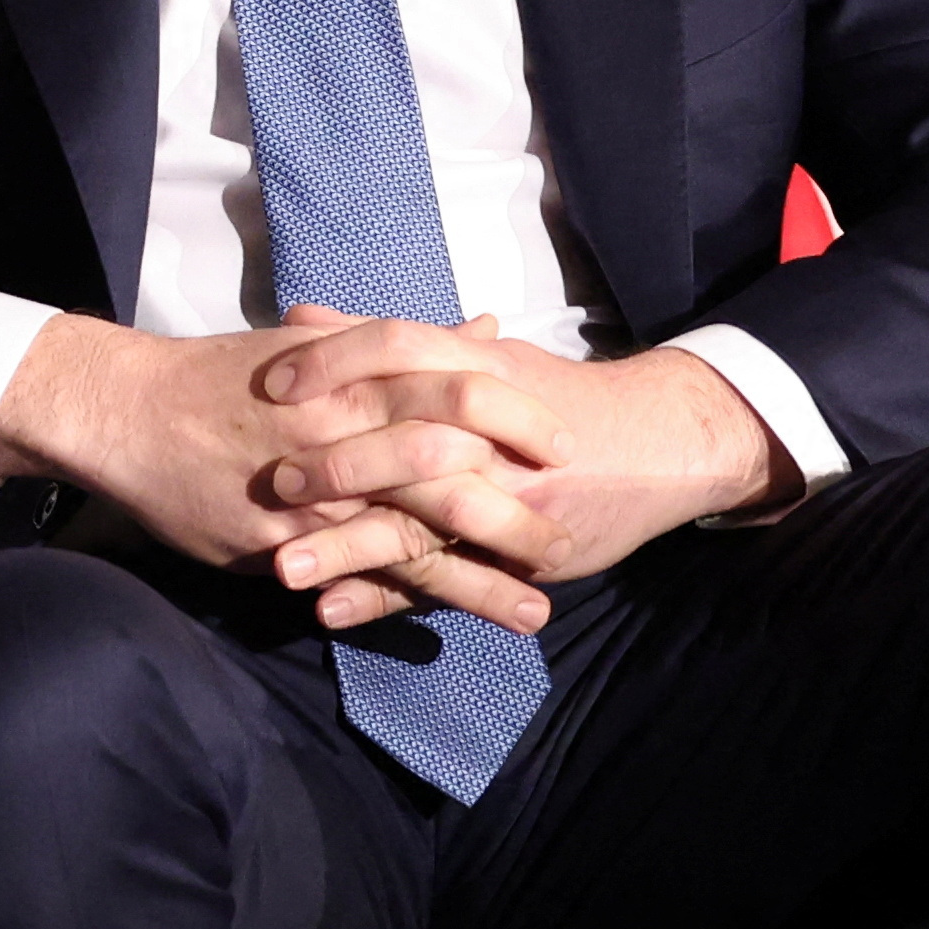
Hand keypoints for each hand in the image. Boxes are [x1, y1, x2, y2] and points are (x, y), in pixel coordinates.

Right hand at [0, 311, 561, 630]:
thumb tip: (486, 331)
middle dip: (518, 507)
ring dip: (484, 576)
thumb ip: (407, 345)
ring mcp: (317, 489)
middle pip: (454, 466)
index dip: (520, 418)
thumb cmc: (227, 374)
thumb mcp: (322, 347)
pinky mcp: (285, 540)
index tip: (566, 444)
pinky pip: (357, 574)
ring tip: (539, 611)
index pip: (460, 389)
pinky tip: (446, 631)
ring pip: (417, 531)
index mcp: (358, 373)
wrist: (131, 412)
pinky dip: (407, 601)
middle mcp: (344, 428)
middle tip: (569, 533)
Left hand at [247, 308, 794, 624]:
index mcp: (474, 371)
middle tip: (267, 483)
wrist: (661, 441)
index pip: (397, 349)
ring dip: (346, 548)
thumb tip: (299, 317)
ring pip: (417, 523)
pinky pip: (443, 578)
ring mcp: (503, 496)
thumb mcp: (480, 357)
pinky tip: (334, 612)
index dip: (333, 361)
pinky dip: (385, 598)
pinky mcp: (515, 550)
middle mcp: (488, 433)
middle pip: (403, 444)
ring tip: (282, 568)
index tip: (273, 380)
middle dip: (333, 468)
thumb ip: (389, 346)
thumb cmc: (554, 397)